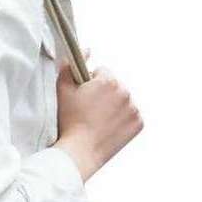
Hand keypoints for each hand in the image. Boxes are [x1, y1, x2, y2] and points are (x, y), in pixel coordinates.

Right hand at [52, 49, 143, 180]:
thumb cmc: (70, 121)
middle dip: (104, 95)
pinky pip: (131, 116)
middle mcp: (125, 91)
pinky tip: (109, 127)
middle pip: (114, 86)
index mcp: (108, 80)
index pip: (101, 72)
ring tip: (98, 121)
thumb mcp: (63, 90)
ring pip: (123, 101)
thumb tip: (85, 50)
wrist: (80, 151)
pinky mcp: (138, 123)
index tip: (84, 97)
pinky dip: (123, 120)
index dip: (90, 84)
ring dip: (114, 106)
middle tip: (90, 111)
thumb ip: (70, 66)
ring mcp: (134, 108)